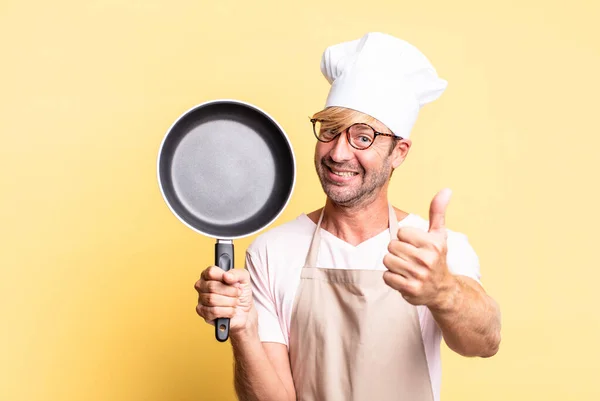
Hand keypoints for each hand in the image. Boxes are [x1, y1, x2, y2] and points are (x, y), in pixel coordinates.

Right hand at [194, 266, 256, 334]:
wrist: (245, 311)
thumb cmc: (241, 293)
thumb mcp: (244, 278)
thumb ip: (236, 274)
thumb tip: (226, 275)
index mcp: (209, 274)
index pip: (211, 272)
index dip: (224, 277)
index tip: (234, 282)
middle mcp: (202, 286)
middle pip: (212, 287)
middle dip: (230, 291)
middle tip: (238, 293)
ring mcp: (201, 299)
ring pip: (212, 299)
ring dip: (230, 302)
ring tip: (235, 302)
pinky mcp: (203, 313)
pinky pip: (213, 311)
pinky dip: (227, 311)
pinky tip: (231, 310)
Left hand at [383, 188, 454, 308]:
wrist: (443, 290)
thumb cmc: (437, 258)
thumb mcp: (439, 234)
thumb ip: (438, 212)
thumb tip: (446, 190)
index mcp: (433, 243)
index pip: (401, 232)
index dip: (405, 238)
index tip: (414, 245)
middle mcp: (427, 259)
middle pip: (392, 246)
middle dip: (397, 251)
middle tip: (410, 258)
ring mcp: (418, 275)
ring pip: (387, 260)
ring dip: (393, 265)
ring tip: (406, 268)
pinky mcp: (410, 289)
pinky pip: (387, 277)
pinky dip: (392, 278)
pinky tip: (404, 278)